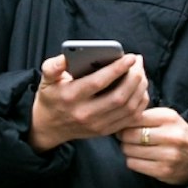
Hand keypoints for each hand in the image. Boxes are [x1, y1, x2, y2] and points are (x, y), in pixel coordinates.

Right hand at [25, 52, 148, 151]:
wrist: (50, 126)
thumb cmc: (52, 97)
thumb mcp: (46, 80)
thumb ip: (53, 66)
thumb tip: (65, 57)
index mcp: (70, 97)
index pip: (98, 82)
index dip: (117, 69)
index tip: (131, 57)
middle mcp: (84, 114)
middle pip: (118, 97)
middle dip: (134, 77)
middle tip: (138, 62)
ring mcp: (97, 125)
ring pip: (128, 107)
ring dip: (139, 88)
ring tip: (140, 72)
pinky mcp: (105, 131)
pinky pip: (131, 117)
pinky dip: (140, 102)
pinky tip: (140, 88)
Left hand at [117, 107, 187, 185]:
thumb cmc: (177, 135)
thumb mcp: (167, 118)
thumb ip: (145, 116)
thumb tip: (118, 122)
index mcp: (169, 117)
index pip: (134, 118)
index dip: (125, 123)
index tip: (126, 127)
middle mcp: (170, 135)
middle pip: (129, 135)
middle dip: (124, 137)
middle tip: (128, 139)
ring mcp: (168, 154)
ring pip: (128, 150)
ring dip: (128, 150)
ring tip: (136, 149)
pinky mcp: (164, 170)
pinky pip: (133, 164)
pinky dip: (133, 161)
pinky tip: (141, 159)